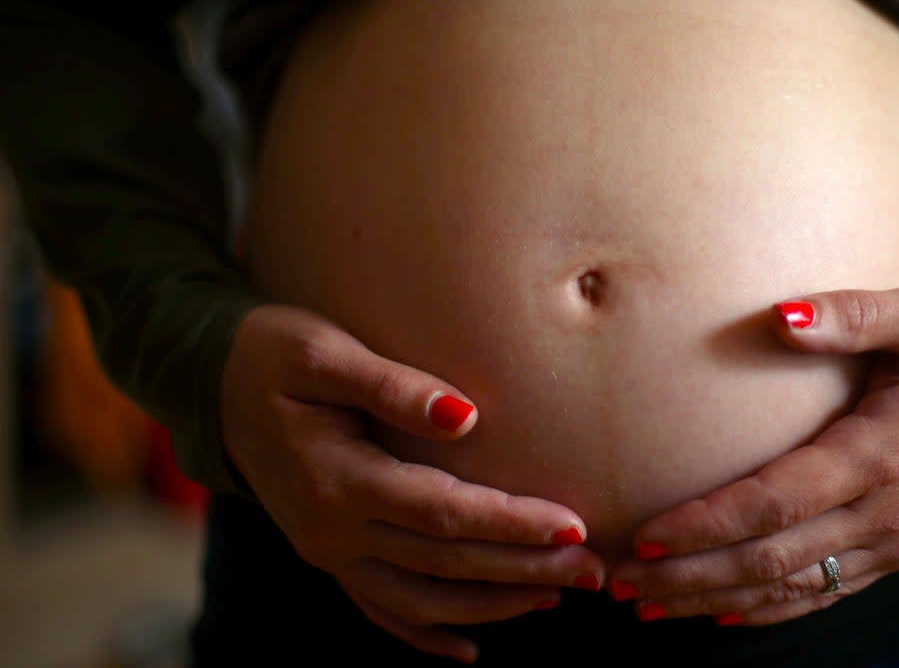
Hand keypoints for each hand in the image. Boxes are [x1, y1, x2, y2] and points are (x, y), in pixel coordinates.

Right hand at [220, 305, 604, 662]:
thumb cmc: (273, 355)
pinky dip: (427, 632)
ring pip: (422, 598)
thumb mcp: (322, 354)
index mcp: (339, 480)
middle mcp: (333, 530)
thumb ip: (391, 385)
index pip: (444, 513)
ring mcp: (328, 552)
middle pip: (445, 562)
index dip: (510, 523)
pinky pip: (382, 609)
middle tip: (593, 571)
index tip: (572, 526)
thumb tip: (464, 416)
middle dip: (524, 569)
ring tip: (556, 598)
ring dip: (492, 604)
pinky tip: (468, 649)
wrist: (212, 385)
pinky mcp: (328, 555)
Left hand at [606, 285, 898, 625]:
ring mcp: (896, 542)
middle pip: (774, 560)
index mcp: (884, 452)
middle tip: (622, 584)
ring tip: (648, 606)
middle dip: (692, 576)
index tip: (645, 534)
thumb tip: (781, 316)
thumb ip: (855, 314)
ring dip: (715, 601)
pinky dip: (768, 611)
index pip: (778, 502)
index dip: (708, 525)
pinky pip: (825, 594)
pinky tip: (721, 616)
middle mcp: (888, 512)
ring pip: (793, 588)